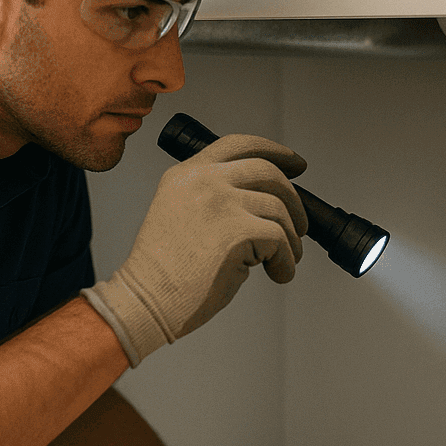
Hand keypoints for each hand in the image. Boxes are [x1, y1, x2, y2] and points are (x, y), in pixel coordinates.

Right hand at [82, 134, 307, 366]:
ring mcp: (220, 202)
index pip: (239, 145)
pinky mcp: (237, 230)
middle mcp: (203, 180)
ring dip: (290, 239)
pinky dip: (286, 261)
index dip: (275, 152)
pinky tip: (277, 273)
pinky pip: (280, 240)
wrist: (146, 300)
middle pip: (268, 173)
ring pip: (279, 209)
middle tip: (298, 227)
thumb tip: (266, 206)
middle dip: (293, 201)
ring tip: (282, 261)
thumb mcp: (182, 215)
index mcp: (187, 174)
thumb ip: (217, 200)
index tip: (296, 164)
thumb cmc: (164, 272)